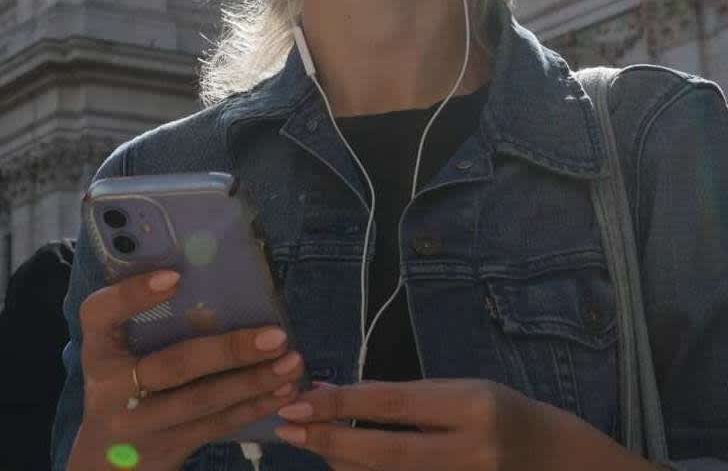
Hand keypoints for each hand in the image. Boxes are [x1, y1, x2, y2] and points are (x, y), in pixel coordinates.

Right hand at [67, 270, 304, 470]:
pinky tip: (284, 390)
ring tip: (292, 362)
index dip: (133, 295)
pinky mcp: (167, 448)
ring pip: (203, 401)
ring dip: (254, 381)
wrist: (105, 463)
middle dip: (230, 350)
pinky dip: (254, 406)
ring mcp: (139, 425)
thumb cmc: (124, 383)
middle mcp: (112, 390)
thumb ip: (157, 324)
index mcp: (99, 351)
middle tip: (276, 335)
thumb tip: (226, 293)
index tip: (175, 277)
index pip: (100, 315)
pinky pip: (216, 426)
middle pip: (173, 366)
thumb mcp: (124, 353)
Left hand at [273, 379, 659, 470]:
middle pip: (386, 454)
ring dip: (346, 466)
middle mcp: (473, 451)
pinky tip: (350, 470)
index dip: (342, 403)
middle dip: (331, 441)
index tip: (301, 399)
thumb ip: (407, 398)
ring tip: (312, 446)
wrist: (565, 465)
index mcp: (473, 405)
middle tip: (288, 428)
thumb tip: (344, 395)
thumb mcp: (463, 391)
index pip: (393, 404)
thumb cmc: (508, 414)